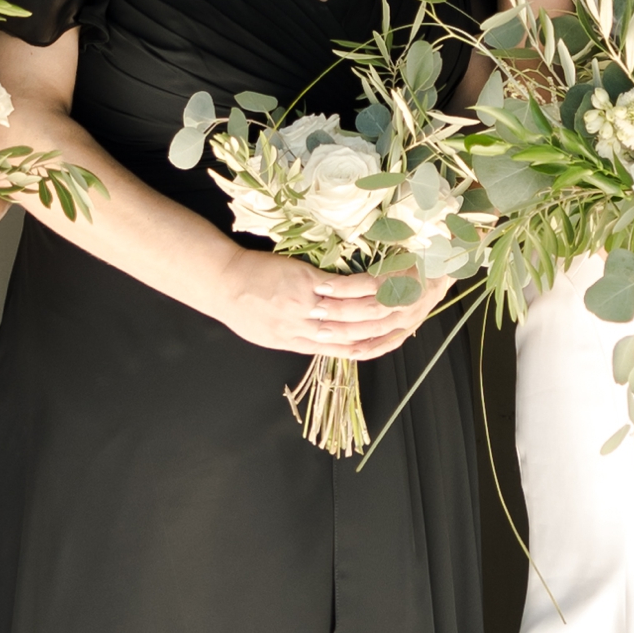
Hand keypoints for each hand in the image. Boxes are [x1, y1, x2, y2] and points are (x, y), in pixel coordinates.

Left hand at [217, 251, 421, 359]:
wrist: (224, 286)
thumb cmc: (244, 309)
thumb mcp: (271, 335)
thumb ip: (298, 336)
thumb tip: (320, 335)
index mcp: (300, 344)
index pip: (343, 351)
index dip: (370, 347)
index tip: (391, 339)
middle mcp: (307, 330)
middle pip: (353, 334)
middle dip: (382, 326)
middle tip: (408, 315)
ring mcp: (307, 307)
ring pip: (350, 313)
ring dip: (379, 307)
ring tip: (401, 297)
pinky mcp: (304, 282)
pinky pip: (340, 288)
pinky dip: (362, 286)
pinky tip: (379, 281)